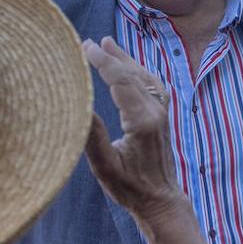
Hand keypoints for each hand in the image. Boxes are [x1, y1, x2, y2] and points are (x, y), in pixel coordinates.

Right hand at [82, 37, 182, 222]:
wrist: (161, 201)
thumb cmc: (131, 188)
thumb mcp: (104, 166)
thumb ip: (92, 136)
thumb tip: (79, 105)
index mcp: (141, 121)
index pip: (122, 81)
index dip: (103, 61)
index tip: (86, 47)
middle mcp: (155, 112)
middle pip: (132, 74)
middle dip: (110, 56)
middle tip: (88, 42)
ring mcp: (162, 113)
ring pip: (144, 76)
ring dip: (125, 59)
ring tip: (107, 43)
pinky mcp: (162, 117)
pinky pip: (152, 85)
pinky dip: (138, 71)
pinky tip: (129, 66)